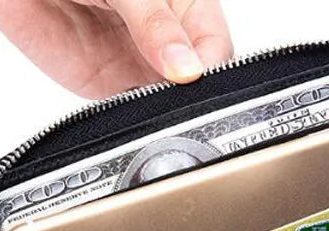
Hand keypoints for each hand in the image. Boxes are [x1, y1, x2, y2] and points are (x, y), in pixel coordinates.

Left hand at [0, 0, 232, 97]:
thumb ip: (154, 24)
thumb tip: (186, 68)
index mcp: (184, 5)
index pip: (215, 47)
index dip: (209, 68)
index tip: (194, 81)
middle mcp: (167, 36)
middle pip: (197, 79)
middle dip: (191, 95)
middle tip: (174, 99)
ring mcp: (142, 63)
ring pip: (169, 100)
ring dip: (165, 111)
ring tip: (151, 103)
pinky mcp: (113, 86)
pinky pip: (135, 113)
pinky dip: (138, 121)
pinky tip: (134, 114)